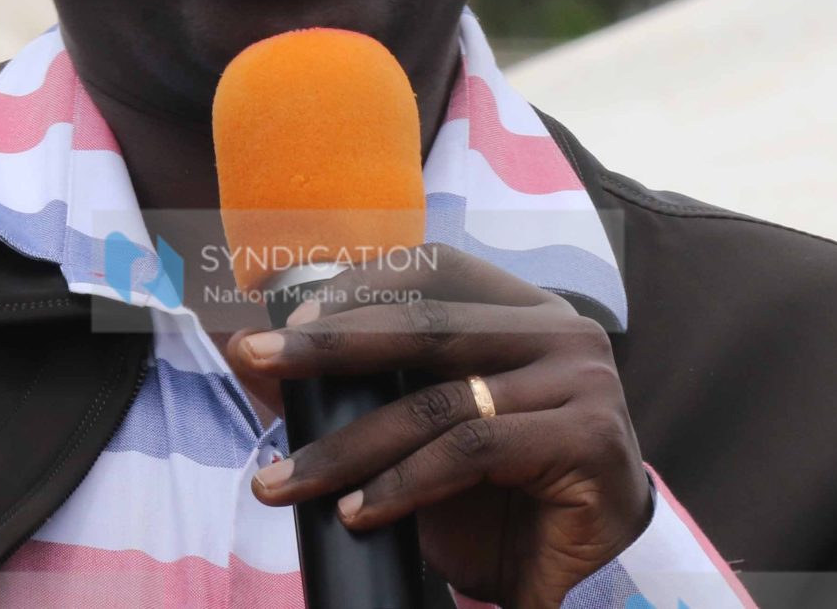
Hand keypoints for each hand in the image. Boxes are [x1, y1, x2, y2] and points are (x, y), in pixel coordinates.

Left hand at [232, 244, 652, 608]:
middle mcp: (560, 331)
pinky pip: (472, 449)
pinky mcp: (587, 439)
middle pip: (430, 324)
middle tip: (255, 357)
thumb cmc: (494, 490)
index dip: (361, 285)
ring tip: (284, 482)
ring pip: (439, 401)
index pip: (438, 270)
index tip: (285, 319)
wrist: (578, 566)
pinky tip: (359, 511)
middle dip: (329, 344)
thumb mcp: (421, 426)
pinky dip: (403, 483)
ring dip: (348, 446)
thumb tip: (248, 354)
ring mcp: (582, 381)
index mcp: (526, 309)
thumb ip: (355, 387)